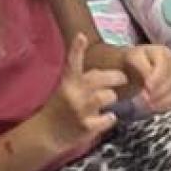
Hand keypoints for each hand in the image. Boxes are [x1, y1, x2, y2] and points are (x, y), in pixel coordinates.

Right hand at [39, 35, 121, 150]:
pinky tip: (107, 118)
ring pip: (107, 96)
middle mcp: (72, 94)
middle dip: (116, 76)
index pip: (73, 63)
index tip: (82, 36)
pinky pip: (109, 118)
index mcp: (67, 83)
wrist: (47, 134)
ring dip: (112, 98)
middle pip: (98, 78)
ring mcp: (79, 110)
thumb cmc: (61, 109)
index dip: (77, 49)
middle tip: (123, 78)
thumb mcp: (67, 90)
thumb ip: (83, 81)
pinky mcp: (86, 126)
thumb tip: (108, 74)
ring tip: (110, 100)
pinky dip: (110, 118)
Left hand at [121, 43, 170, 113]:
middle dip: (159, 92)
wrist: (136, 69)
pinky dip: (170, 106)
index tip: (145, 89)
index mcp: (163, 52)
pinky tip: (158, 108)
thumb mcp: (132, 60)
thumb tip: (150, 86)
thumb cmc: (133, 63)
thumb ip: (141, 68)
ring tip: (150, 106)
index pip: (164, 68)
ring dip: (164, 101)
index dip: (156, 80)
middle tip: (146, 100)